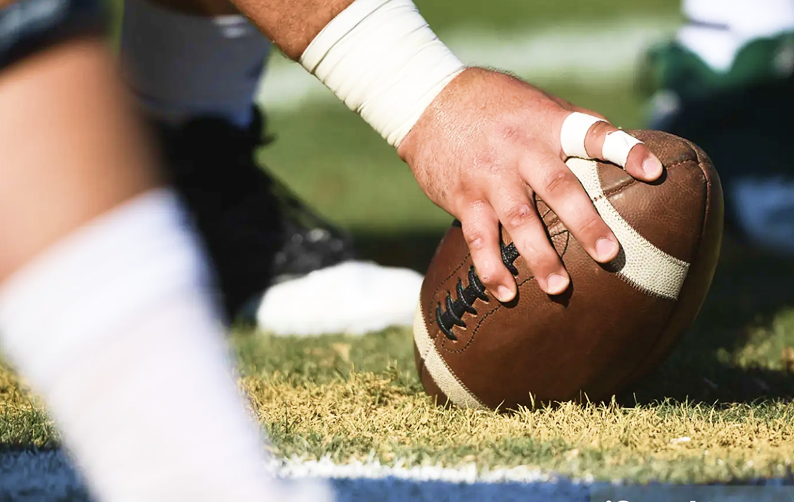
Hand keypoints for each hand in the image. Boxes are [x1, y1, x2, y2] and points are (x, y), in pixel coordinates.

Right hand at [398, 68, 662, 300]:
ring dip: (538, 256)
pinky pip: (478, 238)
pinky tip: (506, 293)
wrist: (428, 101)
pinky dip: (491, 268)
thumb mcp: (535, 104)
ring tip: (558, 288)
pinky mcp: (464, 198)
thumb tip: (620, 156)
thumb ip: (570, 132)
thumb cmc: (494, 105)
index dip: (625, 150)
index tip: (654, 171)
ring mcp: (490, 176)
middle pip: (558, 187)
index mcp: (547, 124)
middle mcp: (520, 150)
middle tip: (610, 254)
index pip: (592, 133)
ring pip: (518, 220)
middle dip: (585, 222)